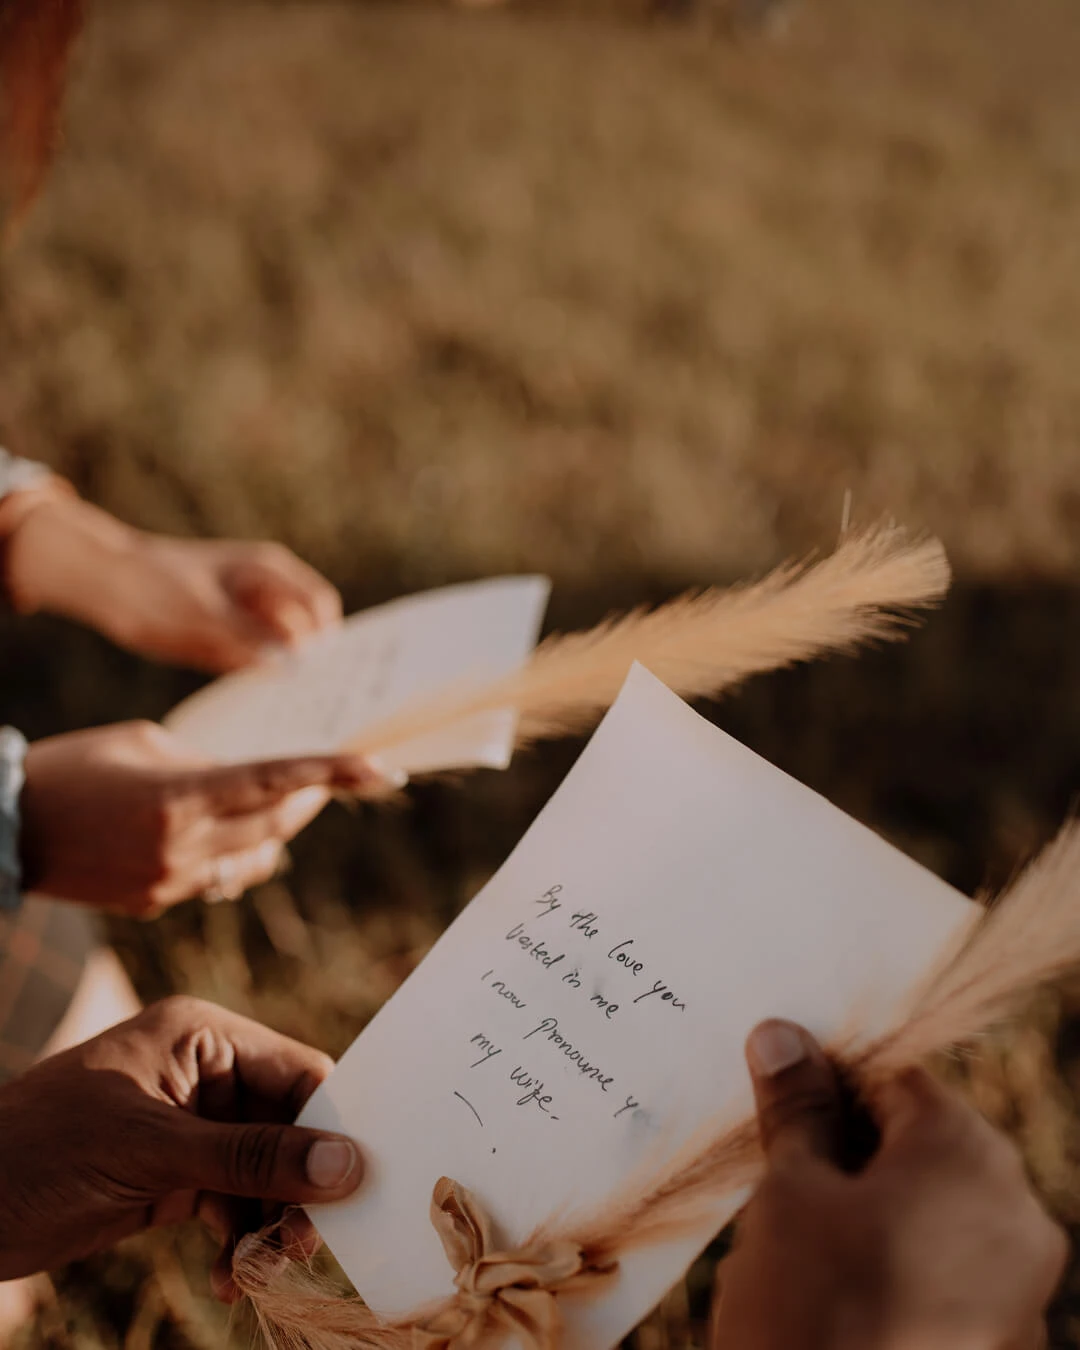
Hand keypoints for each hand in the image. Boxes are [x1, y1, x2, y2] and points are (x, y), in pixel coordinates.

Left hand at [0, 996, 362, 1297]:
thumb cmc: (43, 1150)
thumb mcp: (152, 1152)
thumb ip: (252, 1158)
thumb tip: (349, 1166)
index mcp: (202, 1037)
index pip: (297, 1073)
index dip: (334, 1124)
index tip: (362, 1183)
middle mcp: (204, 1074)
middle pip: (287, 1127)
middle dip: (300, 1185)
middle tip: (305, 1243)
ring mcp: (188, 1127)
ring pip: (263, 1172)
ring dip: (269, 1222)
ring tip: (262, 1268)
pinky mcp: (171, 1174)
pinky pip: (230, 1203)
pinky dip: (237, 1238)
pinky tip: (231, 1274)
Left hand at [3, 489, 341, 670]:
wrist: (106, 580)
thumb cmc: (155, 586)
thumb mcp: (202, 614)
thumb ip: (248, 638)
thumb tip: (290, 667)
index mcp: (270, 571)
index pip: (319, 607)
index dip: (325, 642)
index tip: (319, 679)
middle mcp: (267, 591)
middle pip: (308, 630)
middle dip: (309, 663)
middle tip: (304, 702)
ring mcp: (251, 612)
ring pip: (285, 650)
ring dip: (284, 673)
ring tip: (281, 705)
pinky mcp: (232, 635)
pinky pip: (257, 660)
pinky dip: (257, 676)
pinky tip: (251, 699)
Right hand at [21, 720, 386, 915]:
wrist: (7, 828)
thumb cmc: (75, 767)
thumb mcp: (146, 743)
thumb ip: (207, 763)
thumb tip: (255, 782)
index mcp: (180, 797)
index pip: (275, 782)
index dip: (334, 774)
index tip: (383, 768)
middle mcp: (183, 846)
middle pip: (277, 824)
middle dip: (309, 797)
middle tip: (337, 774)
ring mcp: (171, 882)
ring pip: (254, 857)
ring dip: (274, 827)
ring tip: (282, 796)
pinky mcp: (156, 902)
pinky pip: (219, 879)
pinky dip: (235, 854)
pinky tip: (229, 831)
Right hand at [710, 1021, 1066, 1349]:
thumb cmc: (811, 1312)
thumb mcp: (788, 1194)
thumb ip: (796, 1107)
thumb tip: (783, 1035)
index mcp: (970, 1152)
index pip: (895, 1077)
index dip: (829, 1084)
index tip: (778, 1108)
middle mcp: (1018, 1208)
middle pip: (923, 1141)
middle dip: (852, 1148)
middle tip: (781, 1177)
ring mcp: (1022, 1282)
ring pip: (937, 1204)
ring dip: (875, 1206)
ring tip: (805, 1243)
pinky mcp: (1009, 1337)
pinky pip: (954, 1264)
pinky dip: (903, 1259)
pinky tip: (844, 1291)